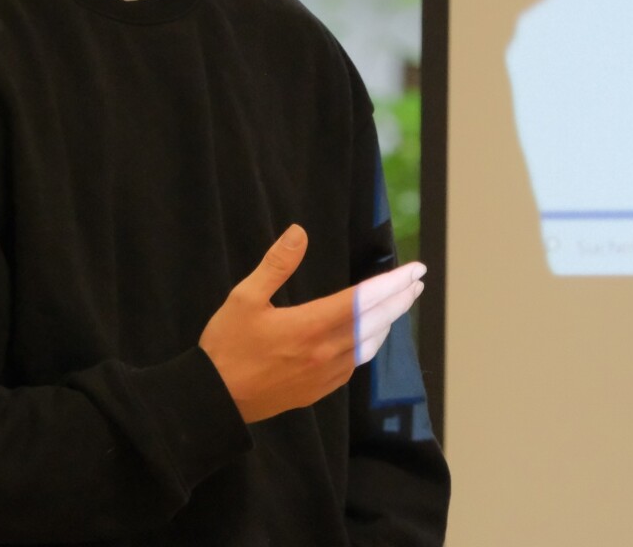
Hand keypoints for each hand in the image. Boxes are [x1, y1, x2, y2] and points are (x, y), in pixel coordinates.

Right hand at [198, 224, 424, 423]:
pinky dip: (369, 345)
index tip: (415, 270)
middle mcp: (325, 352)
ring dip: (387, 322)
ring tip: (399, 304)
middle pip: (375, 322)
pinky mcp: (317, 391)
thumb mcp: (244, 298)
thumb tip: (299, 232)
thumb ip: (276, 265)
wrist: (214, 401)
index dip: (393, 283)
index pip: (364, 300)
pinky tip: (369, 337)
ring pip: (368, 345)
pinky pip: (354, 364)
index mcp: (310, 326)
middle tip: (418, 281)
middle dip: (399, 299)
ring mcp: (324, 375)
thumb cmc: (226, 347)